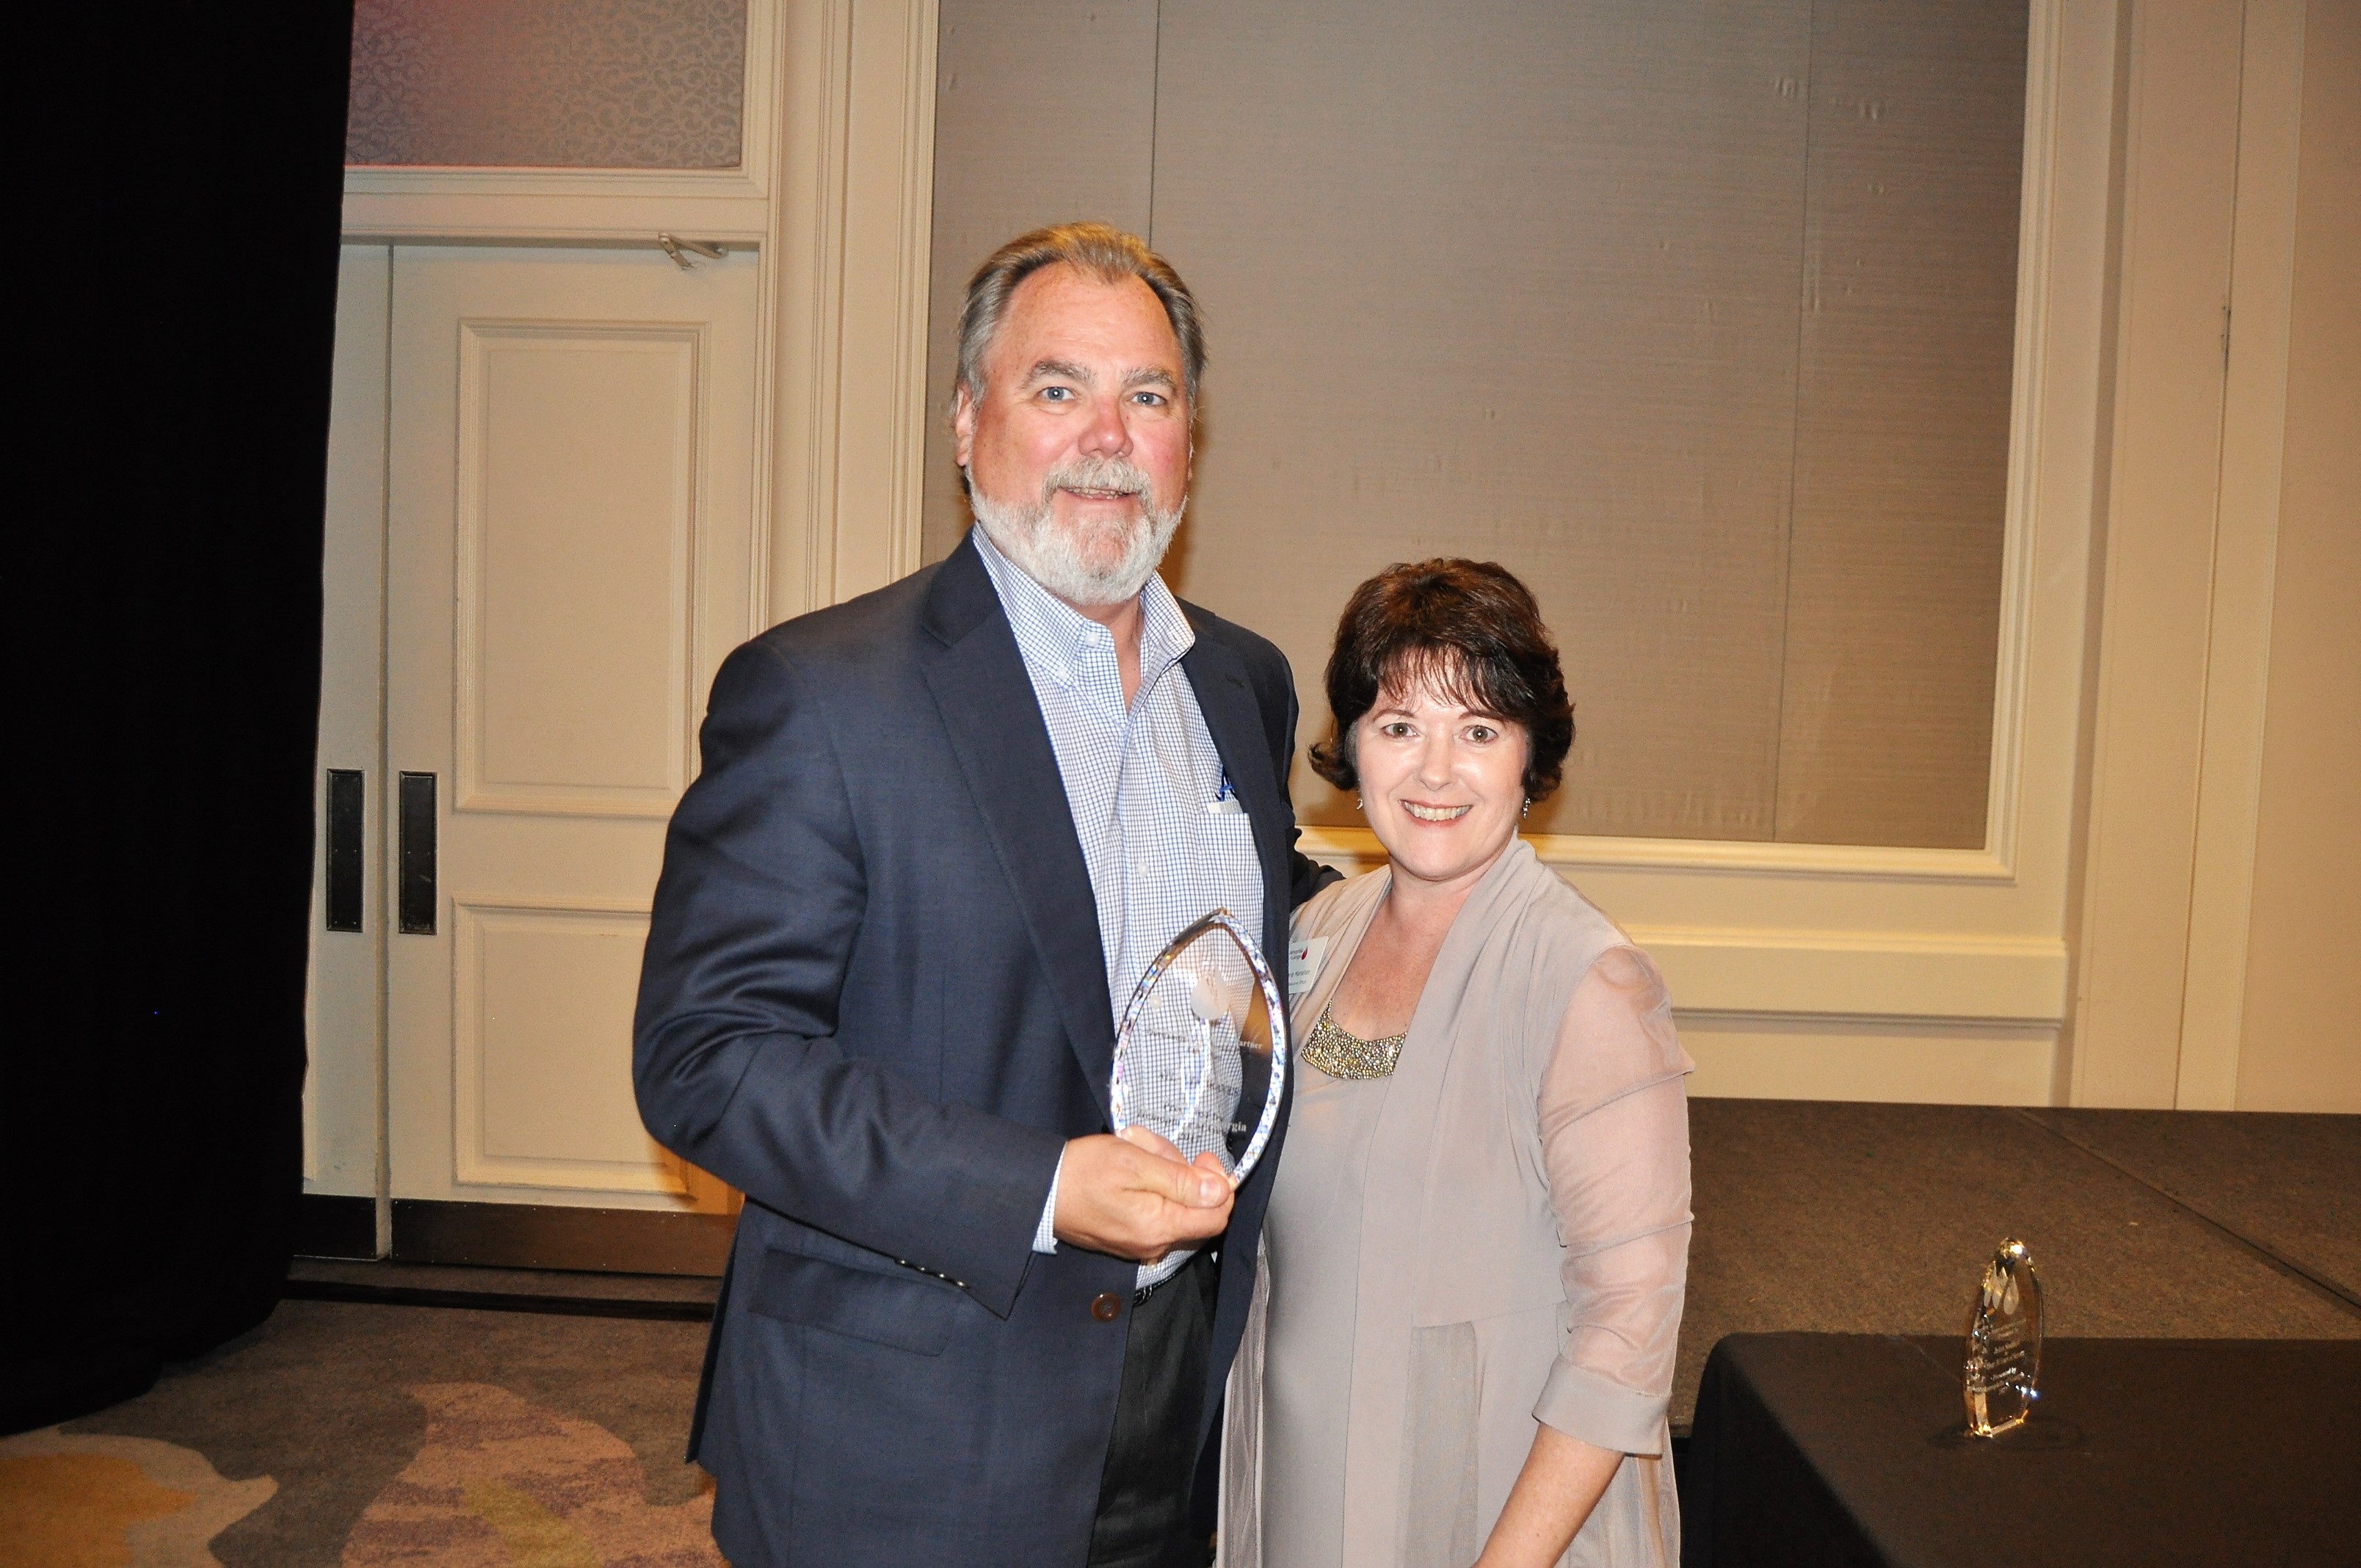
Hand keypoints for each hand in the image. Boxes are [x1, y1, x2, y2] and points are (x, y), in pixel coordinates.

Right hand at [1051, 1127, 1233, 1262]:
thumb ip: (1182, 1181)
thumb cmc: (1083, 1172)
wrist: (1040, 1192)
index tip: (1203, 1157)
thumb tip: (1221, 1191)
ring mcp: (1139, 1244)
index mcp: (1160, 1227)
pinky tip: (1131, 1170)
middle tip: (1159, 1149)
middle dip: (1187, 1175)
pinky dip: (1151, 1189)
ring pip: (1175, 1209)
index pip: (1217, 1216)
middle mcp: (1154, 1244)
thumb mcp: (1137, 1163)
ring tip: (1139, 1152)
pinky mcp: (1127, 1239)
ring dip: (1166, 1177)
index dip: (1219, 1185)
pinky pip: (1155, 1214)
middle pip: (1197, 1211)